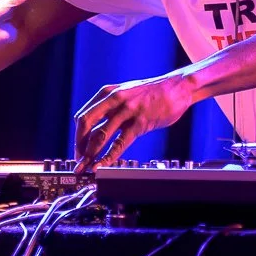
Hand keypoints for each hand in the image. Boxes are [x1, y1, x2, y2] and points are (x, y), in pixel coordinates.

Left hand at [73, 73, 193, 171]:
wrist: (177, 87)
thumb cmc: (152, 93)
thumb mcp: (126, 94)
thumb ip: (111, 108)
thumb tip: (97, 130)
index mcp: (107, 93)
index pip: (83, 116)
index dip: (78, 136)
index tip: (78, 149)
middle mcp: (114, 99)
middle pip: (86, 123)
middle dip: (79, 145)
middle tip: (78, 161)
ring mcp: (127, 110)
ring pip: (101, 135)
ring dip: (91, 154)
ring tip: (86, 167)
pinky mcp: (141, 122)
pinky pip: (120, 142)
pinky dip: (109, 156)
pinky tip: (103, 165)